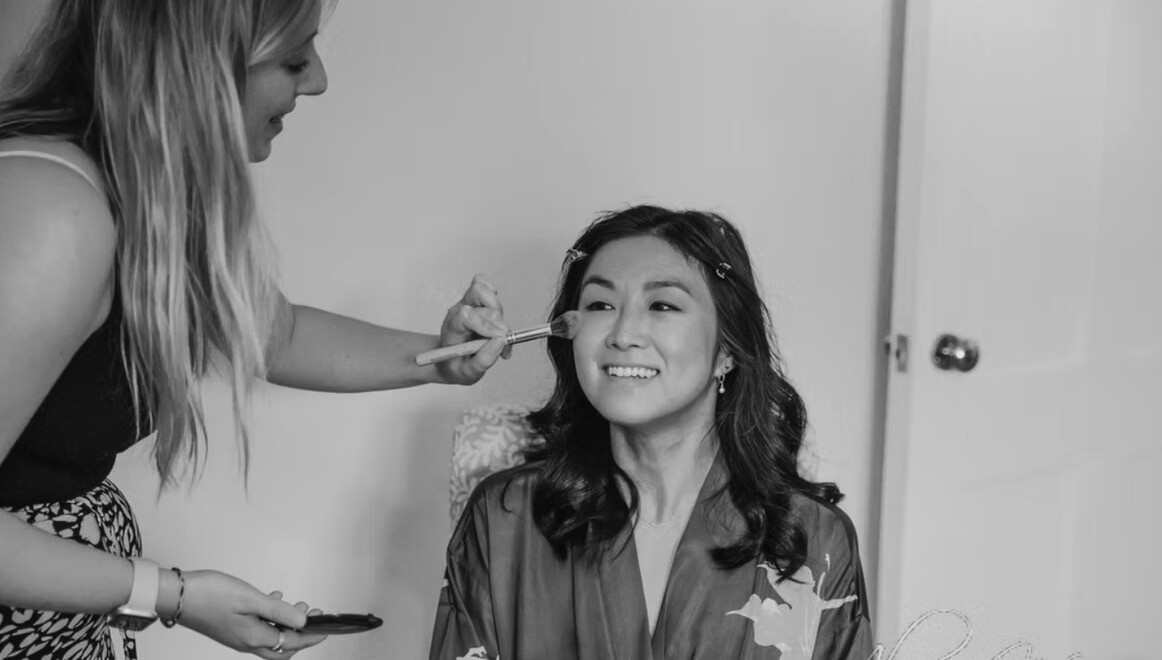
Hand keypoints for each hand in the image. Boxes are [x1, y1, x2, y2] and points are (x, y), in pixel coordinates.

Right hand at [176, 570, 327, 657]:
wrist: (176, 596)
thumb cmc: (208, 595)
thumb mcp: (251, 600)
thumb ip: (279, 611)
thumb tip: (303, 622)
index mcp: (254, 638)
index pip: (292, 642)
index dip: (312, 635)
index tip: (326, 627)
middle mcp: (246, 642)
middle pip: (282, 648)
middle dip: (301, 635)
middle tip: (314, 618)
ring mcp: (238, 636)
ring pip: (270, 637)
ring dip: (286, 624)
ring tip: (296, 605)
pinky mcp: (231, 628)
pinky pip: (257, 628)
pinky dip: (270, 617)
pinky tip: (272, 599)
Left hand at [435, 275, 510, 384]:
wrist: (449, 359)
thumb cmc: (457, 365)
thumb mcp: (467, 373)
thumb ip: (483, 360)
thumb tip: (501, 341)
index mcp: (452, 328)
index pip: (467, 316)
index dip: (485, 325)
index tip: (500, 338)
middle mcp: (458, 311)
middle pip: (482, 301)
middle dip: (497, 321)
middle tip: (502, 342)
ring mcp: (467, 302)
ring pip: (488, 292)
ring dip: (500, 314)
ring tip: (500, 335)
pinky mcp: (476, 298)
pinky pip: (486, 284)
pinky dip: (496, 299)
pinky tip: (496, 318)